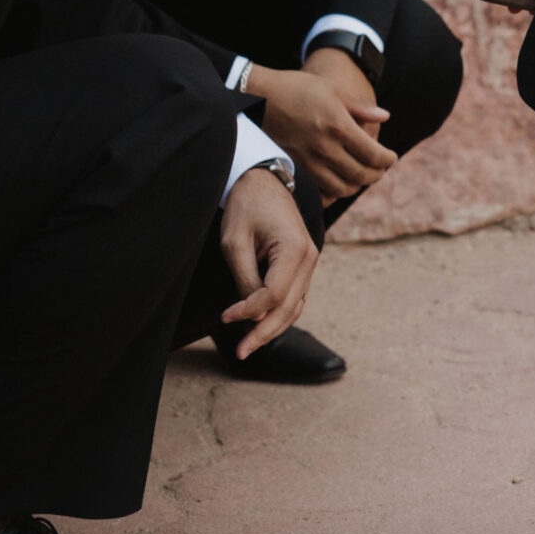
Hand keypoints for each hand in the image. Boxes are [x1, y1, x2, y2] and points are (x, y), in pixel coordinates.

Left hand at [220, 165, 319, 356]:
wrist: (262, 181)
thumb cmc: (246, 206)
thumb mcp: (235, 242)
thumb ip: (246, 279)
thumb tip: (253, 315)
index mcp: (294, 249)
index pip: (274, 294)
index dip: (248, 312)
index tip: (224, 317)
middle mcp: (309, 258)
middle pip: (289, 308)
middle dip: (263, 333)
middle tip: (241, 352)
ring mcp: (309, 263)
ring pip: (294, 307)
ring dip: (272, 329)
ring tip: (247, 347)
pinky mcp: (302, 266)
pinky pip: (294, 298)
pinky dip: (278, 315)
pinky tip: (259, 327)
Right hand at [250, 62, 394, 202]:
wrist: (260, 97)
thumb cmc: (298, 88)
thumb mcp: (331, 90)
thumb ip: (359, 107)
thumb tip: (385, 117)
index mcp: (338, 126)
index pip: (373, 154)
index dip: (387, 160)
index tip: (392, 158)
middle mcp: (325, 147)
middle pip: (360, 174)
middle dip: (376, 175)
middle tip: (381, 170)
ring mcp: (309, 161)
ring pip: (341, 188)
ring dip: (356, 186)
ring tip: (361, 177)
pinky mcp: (295, 168)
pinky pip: (319, 191)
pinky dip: (333, 193)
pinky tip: (338, 185)